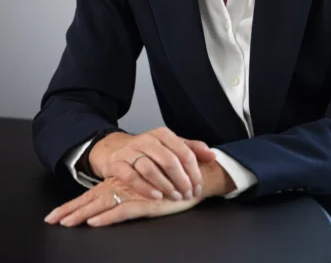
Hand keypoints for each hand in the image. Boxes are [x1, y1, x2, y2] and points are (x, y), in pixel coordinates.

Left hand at [44, 174, 201, 227]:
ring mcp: (134, 194)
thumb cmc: (170, 184)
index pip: (92, 194)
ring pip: (103, 204)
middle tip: (51, 220)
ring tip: (65, 223)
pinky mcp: (146, 202)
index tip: (54, 216)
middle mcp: (123, 187)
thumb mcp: (146, 189)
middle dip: (70, 210)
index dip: (73, 205)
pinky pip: (123, 211)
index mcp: (121, 184)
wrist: (194, 178)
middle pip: (92, 199)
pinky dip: (108, 218)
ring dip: (82, 214)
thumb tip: (110, 205)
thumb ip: (131, 194)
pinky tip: (95, 223)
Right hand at [90, 126, 216, 201]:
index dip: (194, 171)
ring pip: (150, 168)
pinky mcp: (117, 164)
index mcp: (162, 134)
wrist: (117, 150)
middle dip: (181, 180)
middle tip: (188, 194)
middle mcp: (146, 140)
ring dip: (165, 185)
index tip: (198, 186)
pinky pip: (131, 176)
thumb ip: (192, 149)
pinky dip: (145, 188)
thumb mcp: (171, 146)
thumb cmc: (149, 151)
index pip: (183, 152)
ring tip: (174, 196)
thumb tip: (212, 156)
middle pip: (168, 160)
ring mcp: (130, 151)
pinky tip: (156, 196)